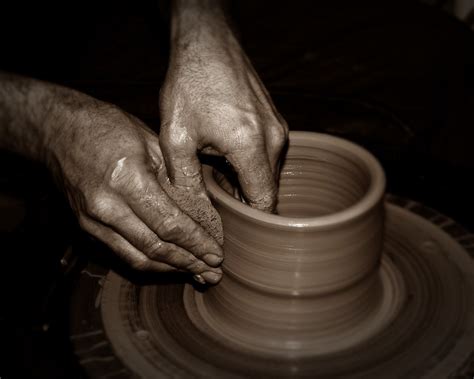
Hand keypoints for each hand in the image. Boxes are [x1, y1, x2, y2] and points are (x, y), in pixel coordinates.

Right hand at [46, 93, 222, 282]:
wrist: (57, 130)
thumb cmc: (107, 127)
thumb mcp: (151, 141)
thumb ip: (178, 178)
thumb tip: (205, 210)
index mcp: (127, 179)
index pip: (169, 224)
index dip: (196, 244)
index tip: (217, 254)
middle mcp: (107, 206)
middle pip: (155, 248)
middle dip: (189, 263)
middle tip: (214, 274)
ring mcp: (92, 220)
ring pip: (138, 258)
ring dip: (171, 269)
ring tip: (198, 274)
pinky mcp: (86, 227)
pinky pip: (122, 252)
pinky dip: (149, 261)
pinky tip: (169, 263)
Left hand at [159, 1, 288, 211]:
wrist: (208, 42)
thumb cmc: (190, 84)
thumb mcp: (176, 136)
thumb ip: (186, 180)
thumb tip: (195, 215)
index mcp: (251, 146)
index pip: (264, 202)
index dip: (253, 223)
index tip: (238, 235)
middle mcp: (273, 139)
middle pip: (268, 189)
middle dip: (246, 204)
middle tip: (220, 212)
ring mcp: (278, 128)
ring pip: (269, 173)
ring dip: (247, 183)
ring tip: (218, 182)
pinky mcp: (275, 121)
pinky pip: (268, 155)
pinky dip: (251, 165)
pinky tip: (225, 160)